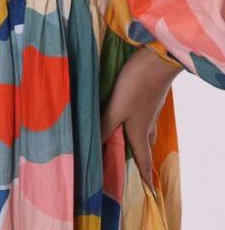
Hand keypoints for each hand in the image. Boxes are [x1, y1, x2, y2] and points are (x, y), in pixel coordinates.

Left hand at [100, 45, 181, 196]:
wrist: (158, 59)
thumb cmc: (137, 85)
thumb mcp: (116, 107)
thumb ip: (104, 126)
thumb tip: (93, 149)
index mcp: (140, 132)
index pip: (143, 160)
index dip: (146, 177)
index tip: (152, 193)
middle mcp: (147, 124)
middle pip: (144, 146)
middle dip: (140, 159)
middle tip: (134, 167)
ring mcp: (150, 109)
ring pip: (144, 131)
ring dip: (137, 139)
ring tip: (126, 143)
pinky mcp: (149, 97)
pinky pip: (142, 117)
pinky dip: (136, 122)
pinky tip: (128, 115)